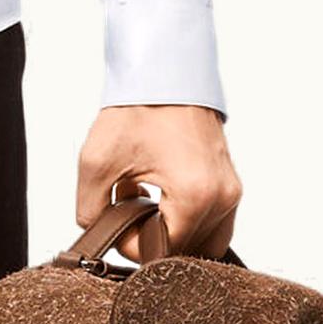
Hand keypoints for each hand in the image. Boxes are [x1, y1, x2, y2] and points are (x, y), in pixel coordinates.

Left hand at [77, 103, 239, 259]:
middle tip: (130, 217)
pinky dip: (188, 220)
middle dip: (155, 241)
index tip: (117, 223)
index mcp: (195, 196)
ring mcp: (231, 190)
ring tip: (147, 208)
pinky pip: (214, 221)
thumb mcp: (97, 162)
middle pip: (187, 250)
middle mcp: (222, 196)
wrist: (165, 71)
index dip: (133, 246)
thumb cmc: (138, 108)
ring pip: (205, 241)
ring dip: (174, 234)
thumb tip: (100, 233)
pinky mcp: (230, 182)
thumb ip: (91, 211)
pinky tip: (163, 199)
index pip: (163, 252)